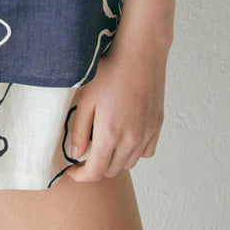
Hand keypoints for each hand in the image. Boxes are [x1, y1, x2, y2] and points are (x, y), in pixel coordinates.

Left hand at [64, 34, 166, 182]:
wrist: (140, 53)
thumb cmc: (110, 71)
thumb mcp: (85, 98)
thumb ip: (79, 130)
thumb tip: (77, 154)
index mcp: (110, 135)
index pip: (95, 173)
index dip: (80, 176)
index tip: (72, 170)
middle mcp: (131, 140)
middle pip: (111, 171)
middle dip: (95, 166)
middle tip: (85, 151)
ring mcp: (147, 134)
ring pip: (128, 163)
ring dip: (114, 160)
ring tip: (104, 141)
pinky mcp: (157, 126)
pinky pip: (145, 152)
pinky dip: (133, 151)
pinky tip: (125, 135)